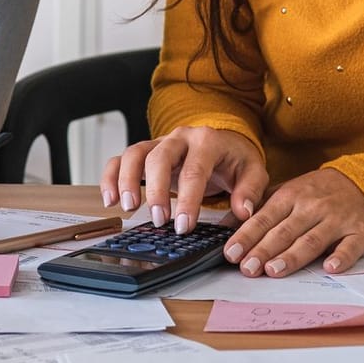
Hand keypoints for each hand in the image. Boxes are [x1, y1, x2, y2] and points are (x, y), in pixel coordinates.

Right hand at [100, 125, 266, 233]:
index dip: (188, 199)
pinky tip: (110, 200)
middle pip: (159, 158)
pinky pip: (120, 159)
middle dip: (156, 191)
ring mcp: (159, 142)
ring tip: (129, 208)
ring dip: (127, 181)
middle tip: (159, 220)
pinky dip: (110, 177)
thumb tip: (243, 211)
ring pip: (134, 154)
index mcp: (207, 141)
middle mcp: (180, 137)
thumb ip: (250, 191)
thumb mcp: (253, 171)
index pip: (194, 169)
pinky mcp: (145, 151)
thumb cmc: (235, 158)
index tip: (184, 225)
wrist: (224, 141)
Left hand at [224, 168, 363, 276]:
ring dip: (292, 256)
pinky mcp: (360, 232)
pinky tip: (330, 267)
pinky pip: (350, 246)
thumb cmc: (319, 192)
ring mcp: (337, 220)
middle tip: (247, 268)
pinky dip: (341, 257)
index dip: (247, 236)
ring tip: (274, 270)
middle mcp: (313, 207)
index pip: (264, 218)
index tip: (231, 252)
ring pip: (312, 240)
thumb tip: (224, 224)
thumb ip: (259, 207)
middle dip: (264, 250)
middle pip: (284, 232)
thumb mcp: (288, 192)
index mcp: (291, 196)